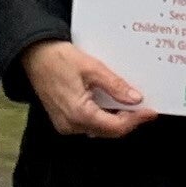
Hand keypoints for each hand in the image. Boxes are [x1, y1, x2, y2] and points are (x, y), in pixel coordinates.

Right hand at [20, 37, 150, 137]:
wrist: (34, 55)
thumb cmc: (59, 58)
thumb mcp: (92, 68)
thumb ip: (115, 86)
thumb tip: (136, 99)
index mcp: (79, 114)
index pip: (116, 126)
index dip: (136, 120)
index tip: (150, 112)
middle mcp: (71, 125)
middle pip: (108, 131)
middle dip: (128, 121)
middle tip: (144, 107)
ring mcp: (65, 125)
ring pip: (99, 129)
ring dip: (116, 119)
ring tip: (131, 105)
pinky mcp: (63, 120)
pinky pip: (88, 124)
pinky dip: (103, 116)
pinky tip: (112, 105)